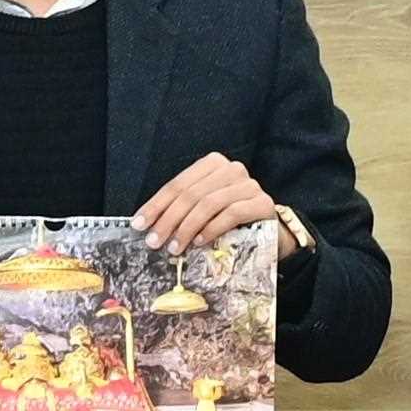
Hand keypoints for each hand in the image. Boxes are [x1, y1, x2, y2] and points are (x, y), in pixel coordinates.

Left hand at [138, 153, 288, 252]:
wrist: (270, 231)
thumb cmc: (229, 220)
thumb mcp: (201, 210)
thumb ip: (180, 210)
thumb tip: (146, 225)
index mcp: (212, 164)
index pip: (178, 184)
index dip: (156, 205)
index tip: (139, 224)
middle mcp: (232, 169)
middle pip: (192, 194)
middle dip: (169, 219)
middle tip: (155, 242)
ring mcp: (249, 185)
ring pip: (209, 203)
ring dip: (187, 227)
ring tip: (175, 247)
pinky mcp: (263, 203)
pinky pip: (232, 214)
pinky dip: (212, 228)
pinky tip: (200, 241)